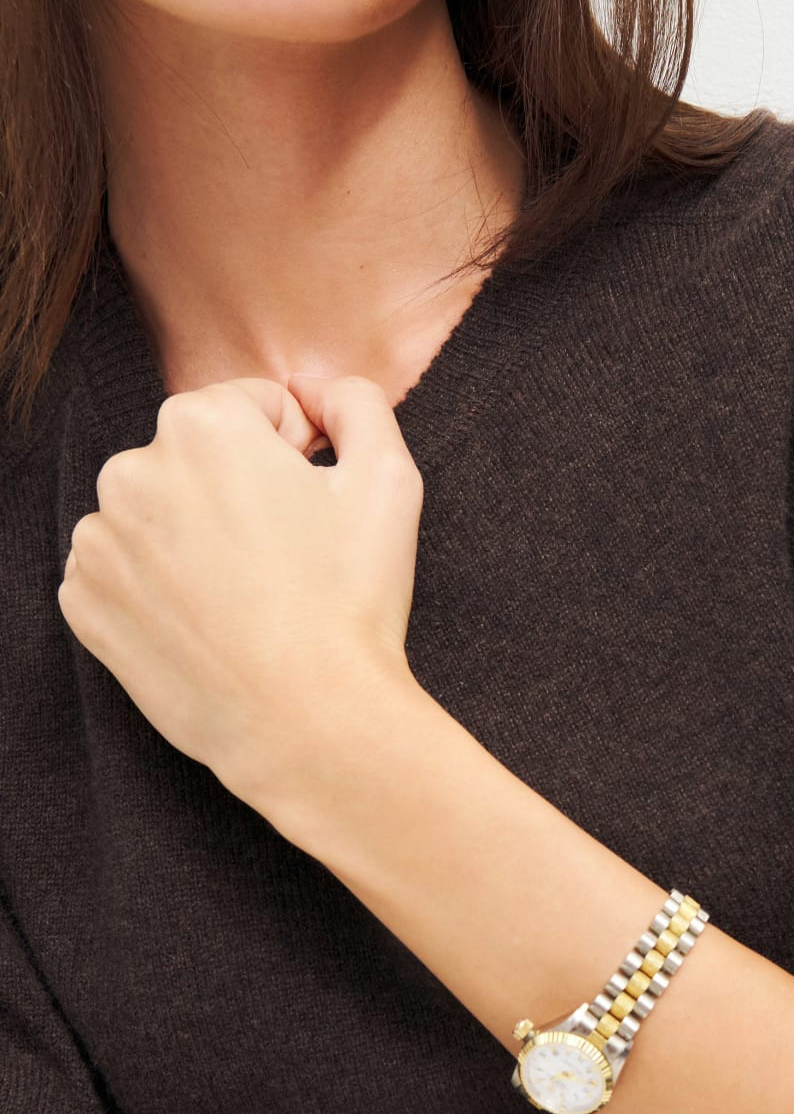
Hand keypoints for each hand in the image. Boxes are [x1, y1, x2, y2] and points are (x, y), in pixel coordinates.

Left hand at [57, 373, 423, 803]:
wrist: (307, 721)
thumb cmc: (351, 601)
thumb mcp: (388, 480)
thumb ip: (357, 404)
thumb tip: (320, 392)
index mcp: (200, 425)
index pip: (253, 407)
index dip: (297, 453)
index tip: (314, 509)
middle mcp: (130, 470)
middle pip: (196, 458)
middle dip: (238, 491)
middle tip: (287, 559)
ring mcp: (99, 542)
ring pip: (157, 514)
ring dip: (195, 538)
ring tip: (249, 597)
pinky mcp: (85, 604)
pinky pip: (123, 573)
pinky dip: (160, 590)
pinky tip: (210, 623)